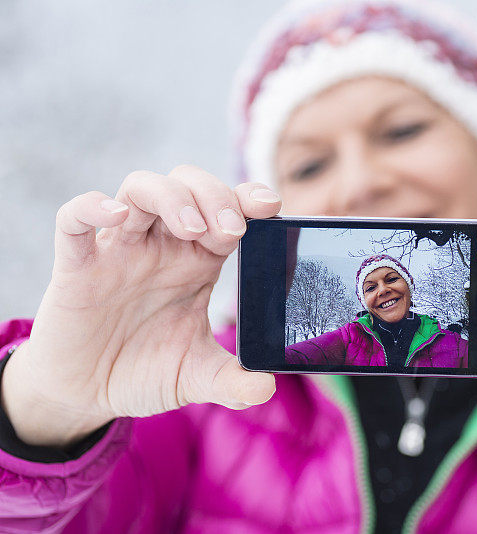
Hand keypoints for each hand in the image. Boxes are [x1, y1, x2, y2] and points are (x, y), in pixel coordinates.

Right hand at [2, 165, 280, 447]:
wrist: (86, 395)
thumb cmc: (144, 371)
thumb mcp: (196, 377)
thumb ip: (232, 382)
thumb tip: (266, 388)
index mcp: (198, 261)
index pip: (227, 210)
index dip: (248, 198)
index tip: (270, 206)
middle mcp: (162, 246)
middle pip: (189, 185)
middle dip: (215, 196)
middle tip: (232, 230)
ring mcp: (119, 251)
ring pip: (140, 189)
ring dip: (171, 197)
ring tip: (192, 229)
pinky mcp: (76, 267)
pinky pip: (74, 220)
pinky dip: (91, 207)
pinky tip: (115, 216)